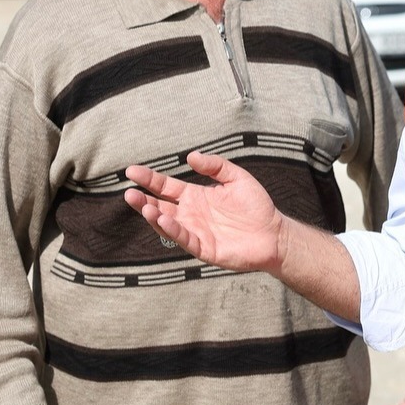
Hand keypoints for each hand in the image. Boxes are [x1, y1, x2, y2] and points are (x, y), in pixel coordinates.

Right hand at [123, 151, 284, 272]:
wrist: (275, 234)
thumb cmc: (256, 206)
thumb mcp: (237, 177)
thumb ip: (215, 166)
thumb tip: (191, 156)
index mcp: (195, 196)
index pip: (166, 186)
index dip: (149, 179)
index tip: (131, 171)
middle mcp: (190, 214)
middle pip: (160, 205)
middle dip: (143, 199)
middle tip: (129, 191)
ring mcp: (195, 231)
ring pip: (167, 223)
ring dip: (153, 215)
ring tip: (141, 204)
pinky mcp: (204, 248)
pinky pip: (184, 238)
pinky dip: (172, 230)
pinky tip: (162, 219)